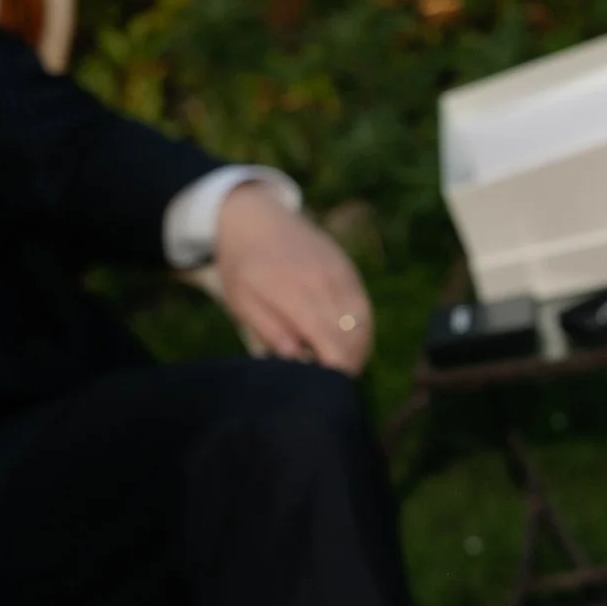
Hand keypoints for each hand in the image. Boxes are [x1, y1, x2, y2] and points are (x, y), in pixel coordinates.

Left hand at [210, 184, 373, 373]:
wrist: (258, 217)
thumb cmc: (243, 266)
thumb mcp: (242, 301)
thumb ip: (270, 329)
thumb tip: (297, 358)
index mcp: (294, 293)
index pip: (332, 343)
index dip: (335, 372)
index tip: (325, 388)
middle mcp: (324, 281)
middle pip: (353, 337)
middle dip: (347, 365)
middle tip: (328, 382)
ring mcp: (341, 273)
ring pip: (364, 324)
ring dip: (357, 350)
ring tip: (337, 364)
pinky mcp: (348, 268)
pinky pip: (364, 307)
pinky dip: (360, 330)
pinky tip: (345, 342)